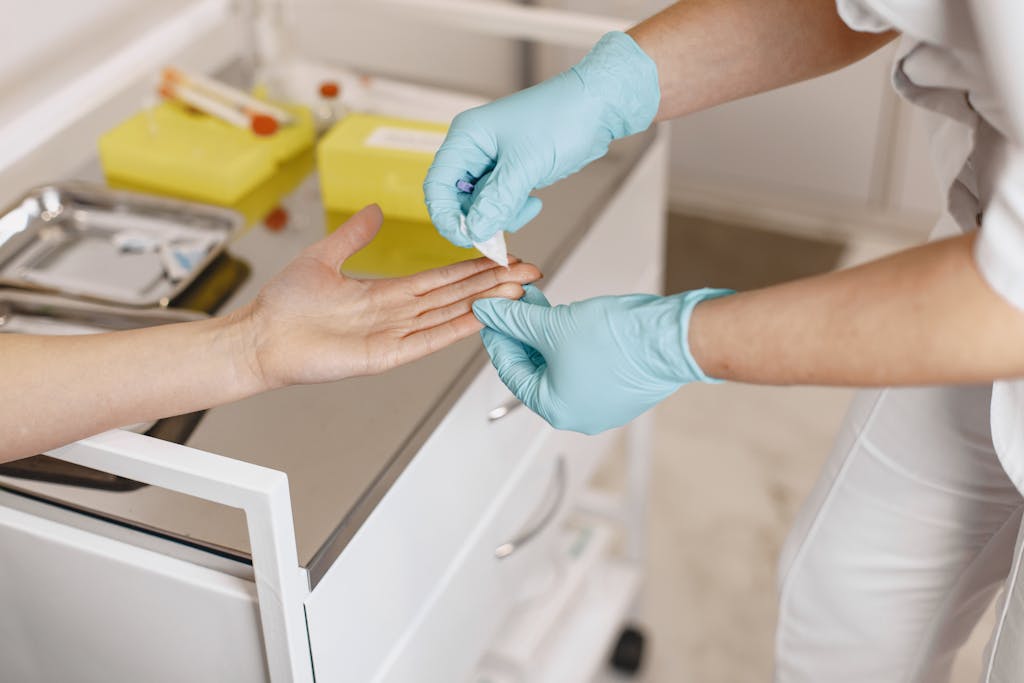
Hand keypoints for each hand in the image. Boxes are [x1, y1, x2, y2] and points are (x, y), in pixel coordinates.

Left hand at [236, 204, 540, 388]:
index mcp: (385, 294)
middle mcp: (395, 315)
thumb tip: (374, 210)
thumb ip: (353, 235)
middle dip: (492, 282)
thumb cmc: (283, 306)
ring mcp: (392, 336)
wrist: (259, 336)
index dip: (472, 268)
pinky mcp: (382, 356)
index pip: (440, 279)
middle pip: (454, 295)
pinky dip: (454, 329)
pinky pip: (425, 340)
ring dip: (483, 302)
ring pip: (447, 315)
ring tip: (516, 289)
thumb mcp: (323, 256)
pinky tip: (480, 319)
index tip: (500, 256)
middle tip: (527, 270)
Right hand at [424, 32, 659, 246]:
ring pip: (481, 204)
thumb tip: (473, 230)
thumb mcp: (526, 165)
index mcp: (467, 137)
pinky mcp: (512, 171)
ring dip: (501, 215)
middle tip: (499, 234)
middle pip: (458, 199)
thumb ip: (497, 201)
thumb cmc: (563, 118)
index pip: (437, 185)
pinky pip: (501, 201)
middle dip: (479, 218)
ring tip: (527, 206)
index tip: (465, 238)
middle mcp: (475, 148)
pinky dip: (514, 209)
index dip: (446, 216)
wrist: (599, 107)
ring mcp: (494, 161)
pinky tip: (535, 200)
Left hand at [471, 285, 731, 434]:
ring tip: (543, 305)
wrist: (671, 338)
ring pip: (561, 366)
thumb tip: (489, 312)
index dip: (499, 338)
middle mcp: (578, 414)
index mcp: (555, 408)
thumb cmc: (619, 340)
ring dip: (548, 336)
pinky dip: (572, 344)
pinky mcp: (620, 390)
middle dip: (525, 334)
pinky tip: (570, 319)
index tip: (494, 315)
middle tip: (517, 305)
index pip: (511, 372)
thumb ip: (515, 320)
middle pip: (536, 370)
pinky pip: (585, 367)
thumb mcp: (553, 325)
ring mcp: (602, 405)